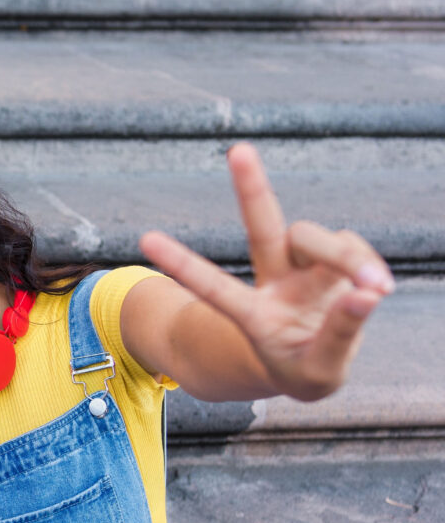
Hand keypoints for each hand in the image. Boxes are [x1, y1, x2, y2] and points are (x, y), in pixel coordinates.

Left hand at [139, 142, 394, 401]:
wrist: (319, 361)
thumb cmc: (306, 369)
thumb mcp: (319, 372)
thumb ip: (339, 336)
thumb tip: (366, 294)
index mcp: (253, 315)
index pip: (214, 288)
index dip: (183, 265)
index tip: (146, 239)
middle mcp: (274, 280)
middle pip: (262, 229)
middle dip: (251, 188)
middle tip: (238, 150)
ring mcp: (304, 266)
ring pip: (317, 239)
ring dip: (347, 257)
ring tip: (376, 288)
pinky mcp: (335, 259)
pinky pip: (352, 247)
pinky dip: (367, 265)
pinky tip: (376, 289)